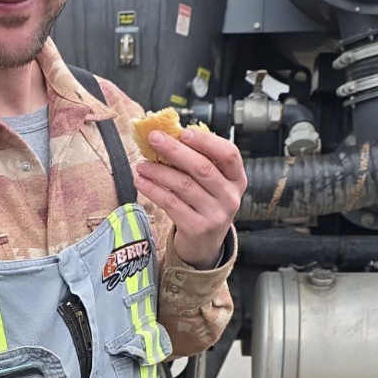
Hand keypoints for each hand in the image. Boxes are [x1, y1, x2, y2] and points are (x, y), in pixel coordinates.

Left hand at [134, 127, 246, 268]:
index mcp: (237, 179)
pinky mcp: (197, 228)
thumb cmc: (205, 205)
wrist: (205, 244)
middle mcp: (230, 197)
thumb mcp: (212, 184)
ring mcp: (215, 214)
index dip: (207, 141)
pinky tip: (141, 182)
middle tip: (154, 139)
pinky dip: (153, 190)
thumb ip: (199, 162)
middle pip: (202, 168)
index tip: (184, 132)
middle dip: (175, 150)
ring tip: (142, 164)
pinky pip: (171, 203)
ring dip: (159, 171)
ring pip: (183, 185)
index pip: (229, 154)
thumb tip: (169, 136)